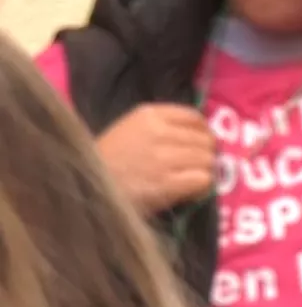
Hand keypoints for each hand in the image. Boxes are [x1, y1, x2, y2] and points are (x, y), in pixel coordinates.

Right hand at [94, 104, 217, 215]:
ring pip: (208, 160)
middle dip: (205, 155)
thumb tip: (200, 136)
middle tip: (196, 167)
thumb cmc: (107, 160)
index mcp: (149, 114)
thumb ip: (162, 127)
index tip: (200, 145)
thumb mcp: (130, 130)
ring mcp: (164, 157)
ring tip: (191, 180)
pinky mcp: (168, 182)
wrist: (87, 186)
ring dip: (205, 172)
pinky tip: (190, 191)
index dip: (203, 133)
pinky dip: (202, 187)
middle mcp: (159, 132)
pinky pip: (203, 179)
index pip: (194, 118)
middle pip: (206, 141)